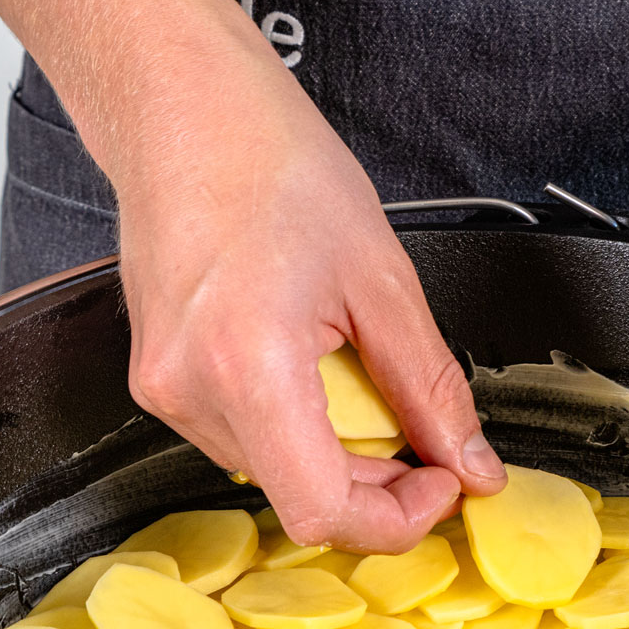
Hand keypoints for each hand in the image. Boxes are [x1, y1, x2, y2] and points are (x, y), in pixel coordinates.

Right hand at [97, 13, 507, 551]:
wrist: (182, 109)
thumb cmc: (270, 162)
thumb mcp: (382, 276)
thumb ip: (432, 386)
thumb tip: (470, 462)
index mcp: (248, 363)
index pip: (322, 511)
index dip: (397, 519)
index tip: (442, 483)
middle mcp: (190, 390)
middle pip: (300, 498)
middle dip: (378, 483)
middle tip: (426, 434)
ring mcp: (164, 391)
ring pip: (273, 472)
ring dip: (336, 452)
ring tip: (361, 373)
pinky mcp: (158, 382)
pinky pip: (243, 437)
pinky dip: (295, 423)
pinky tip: (315, 363)